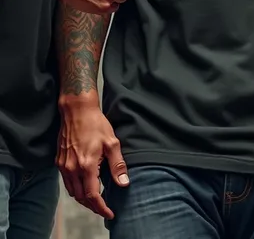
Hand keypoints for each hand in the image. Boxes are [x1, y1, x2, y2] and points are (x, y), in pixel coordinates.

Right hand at [57, 103, 128, 218]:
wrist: (76, 110)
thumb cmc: (95, 123)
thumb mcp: (112, 142)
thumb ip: (117, 165)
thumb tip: (124, 183)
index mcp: (86, 165)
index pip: (92, 196)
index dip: (101, 208)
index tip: (110, 213)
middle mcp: (72, 168)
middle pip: (81, 198)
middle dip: (93, 206)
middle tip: (104, 208)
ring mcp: (63, 165)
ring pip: (72, 191)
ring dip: (83, 199)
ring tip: (96, 199)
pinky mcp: (59, 161)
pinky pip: (67, 182)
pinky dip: (76, 188)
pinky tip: (84, 184)